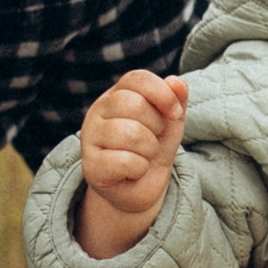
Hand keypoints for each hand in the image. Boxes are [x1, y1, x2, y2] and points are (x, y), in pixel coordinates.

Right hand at [76, 70, 185, 256]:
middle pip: (133, 104)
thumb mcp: (169, 122)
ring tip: (145, 156)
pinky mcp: (90, 166)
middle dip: (156, 126)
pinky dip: (139, 168)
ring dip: (149, 149)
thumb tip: (177, 82)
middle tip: (153, 140)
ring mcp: (90, 138)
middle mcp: (97, 112)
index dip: (162, 94)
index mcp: (115, 95)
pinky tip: (134, 171)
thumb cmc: (151, 149)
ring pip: (129, 132)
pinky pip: (124, 161)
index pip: (137, 79)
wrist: (139, 188)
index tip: (176, 114)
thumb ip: (175, 99)